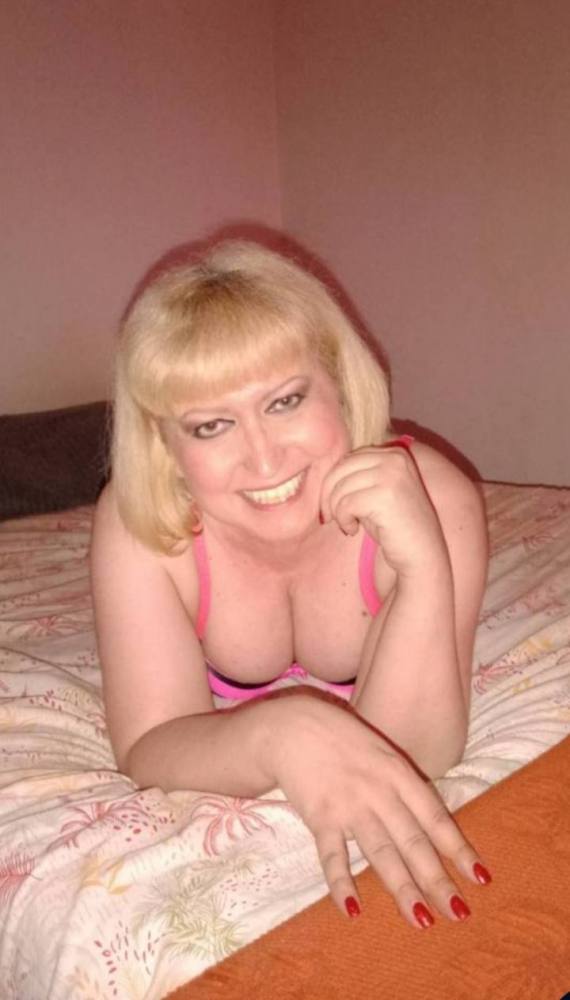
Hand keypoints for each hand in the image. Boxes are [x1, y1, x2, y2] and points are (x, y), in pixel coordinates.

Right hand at [267, 692, 490, 929]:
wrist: (293, 725)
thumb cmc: (342, 740)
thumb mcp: (381, 753)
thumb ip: (402, 784)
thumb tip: (430, 823)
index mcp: (398, 773)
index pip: (435, 816)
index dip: (457, 848)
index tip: (479, 877)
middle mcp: (379, 791)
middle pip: (413, 841)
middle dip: (437, 880)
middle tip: (459, 913)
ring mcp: (349, 805)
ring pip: (381, 853)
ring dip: (402, 889)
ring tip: (421, 920)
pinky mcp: (320, 816)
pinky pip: (332, 856)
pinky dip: (341, 883)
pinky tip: (353, 910)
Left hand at [319, 442, 446, 577]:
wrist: (422, 554)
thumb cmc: (393, 526)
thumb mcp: (375, 491)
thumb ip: (357, 476)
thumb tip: (322, 472)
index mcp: (394, 453)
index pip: (347, 459)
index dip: (331, 482)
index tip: (331, 505)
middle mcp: (395, 458)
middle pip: (340, 469)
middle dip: (327, 495)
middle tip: (330, 517)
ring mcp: (392, 475)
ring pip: (340, 487)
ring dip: (336, 511)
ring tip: (348, 525)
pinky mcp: (386, 495)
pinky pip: (346, 503)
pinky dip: (343, 520)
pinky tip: (353, 530)